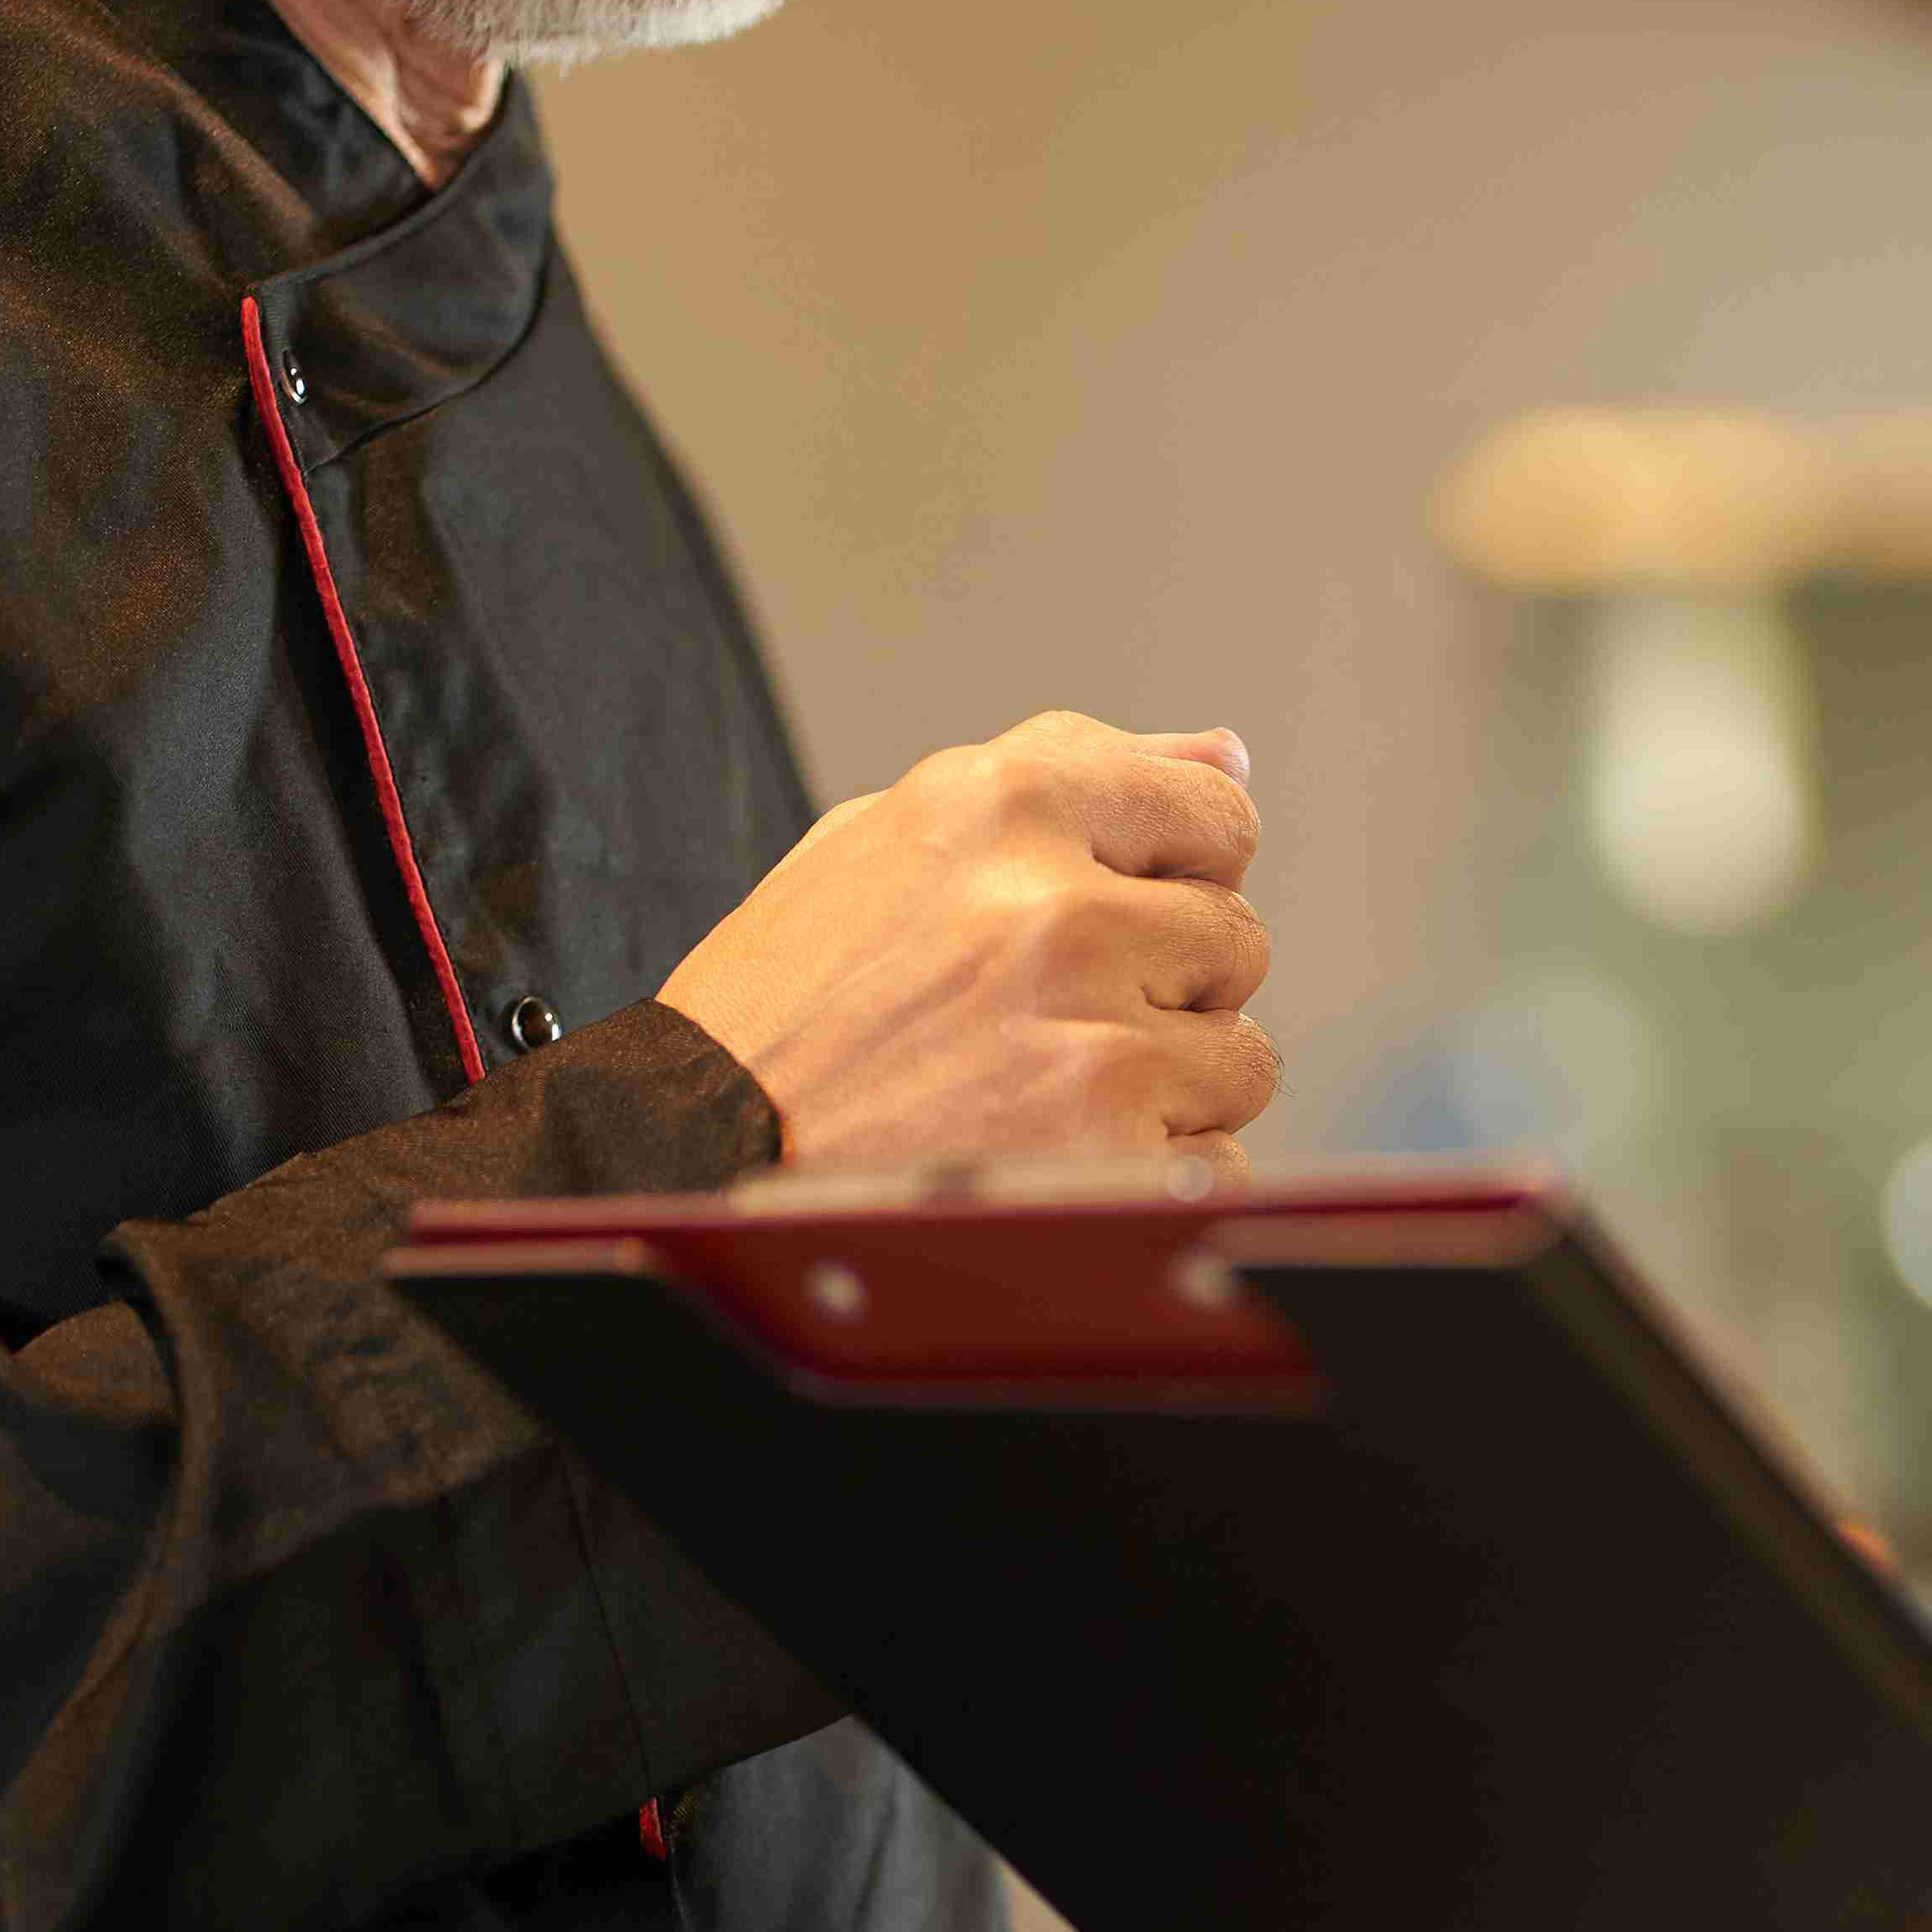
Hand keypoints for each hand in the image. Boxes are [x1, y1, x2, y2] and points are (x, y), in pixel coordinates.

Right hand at [660, 711, 1278, 1170]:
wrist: (691, 1144)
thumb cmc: (785, 998)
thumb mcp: (895, 836)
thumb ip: (1075, 779)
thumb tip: (1229, 758)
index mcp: (1004, 803)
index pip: (1213, 813)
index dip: (1177, 875)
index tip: (1123, 917)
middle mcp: (1057, 907)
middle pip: (1236, 941)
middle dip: (1164, 986)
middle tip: (1047, 1023)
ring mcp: (1090, 1034)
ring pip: (1240, 1059)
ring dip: (1166, 1087)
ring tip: (1039, 1095)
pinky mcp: (1104, 1150)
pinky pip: (1213, 1160)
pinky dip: (1148, 1173)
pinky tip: (1044, 1161)